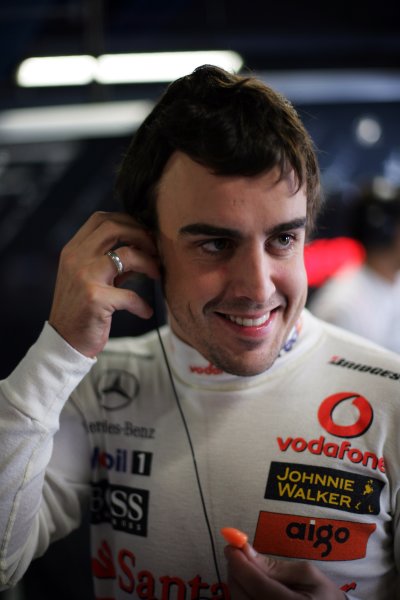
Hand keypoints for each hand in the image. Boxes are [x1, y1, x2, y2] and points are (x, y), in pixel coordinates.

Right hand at [49, 211, 159, 356]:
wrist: (64, 341)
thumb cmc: (82, 309)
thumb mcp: (90, 279)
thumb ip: (110, 261)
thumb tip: (142, 246)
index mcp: (73, 250)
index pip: (101, 219)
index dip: (127, 221)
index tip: (144, 234)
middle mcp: (76, 259)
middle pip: (115, 228)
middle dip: (142, 235)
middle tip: (155, 250)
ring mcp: (84, 277)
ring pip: (127, 254)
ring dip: (148, 262)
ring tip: (156, 274)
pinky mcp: (95, 299)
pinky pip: (130, 295)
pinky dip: (142, 304)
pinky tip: (145, 311)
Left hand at [224, 543, 344, 599]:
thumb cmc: (324, 594)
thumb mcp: (307, 574)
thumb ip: (276, 566)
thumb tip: (246, 551)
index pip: (257, 585)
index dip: (240, 564)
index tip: (231, 545)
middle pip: (242, 595)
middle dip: (235, 570)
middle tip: (236, 553)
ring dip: (236, 582)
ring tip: (244, 567)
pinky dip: (241, 593)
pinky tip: (248, 583)